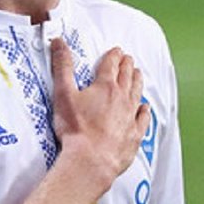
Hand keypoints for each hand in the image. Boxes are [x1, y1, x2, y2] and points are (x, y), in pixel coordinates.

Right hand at [50, 37, 149, 189]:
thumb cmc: (77, 130)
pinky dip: (144, 111)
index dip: (113, 56)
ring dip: (138, 82)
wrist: (91, 160)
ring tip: (138, 74)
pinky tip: (145, 108)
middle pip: (127, 76)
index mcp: (105, 86)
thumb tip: (59, 43)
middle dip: (127, 65)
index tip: (116, 51)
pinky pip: (143, 119)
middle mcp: (122, 98)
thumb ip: (62, 66)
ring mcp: (130, 117)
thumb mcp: (63, 94)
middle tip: (128, 59)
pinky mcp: (134, 134)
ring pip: (137, 94)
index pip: (111, 65)